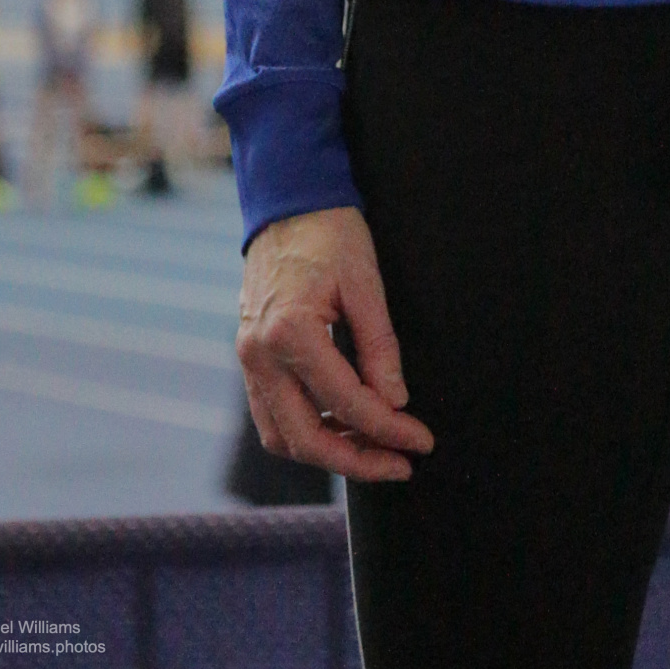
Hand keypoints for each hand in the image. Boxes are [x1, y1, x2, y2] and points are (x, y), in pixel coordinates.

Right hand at [236, 205, 434, 482]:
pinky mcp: (250, 359)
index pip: (346, 402)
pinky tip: (343, 427)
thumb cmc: (330, 234)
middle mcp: (259, 354)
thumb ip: (380, 346)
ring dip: (328, 452)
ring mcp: (248, 360)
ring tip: (375, 451)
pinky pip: (272, 414)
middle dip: (356, 460)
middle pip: (305, 438)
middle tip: (400, 465)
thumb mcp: (366, 283)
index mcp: (289, 332)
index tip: (420, 441)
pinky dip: (306, 431)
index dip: (388, 429)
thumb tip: (396, 402)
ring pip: (282, 436)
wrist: (287, 203)